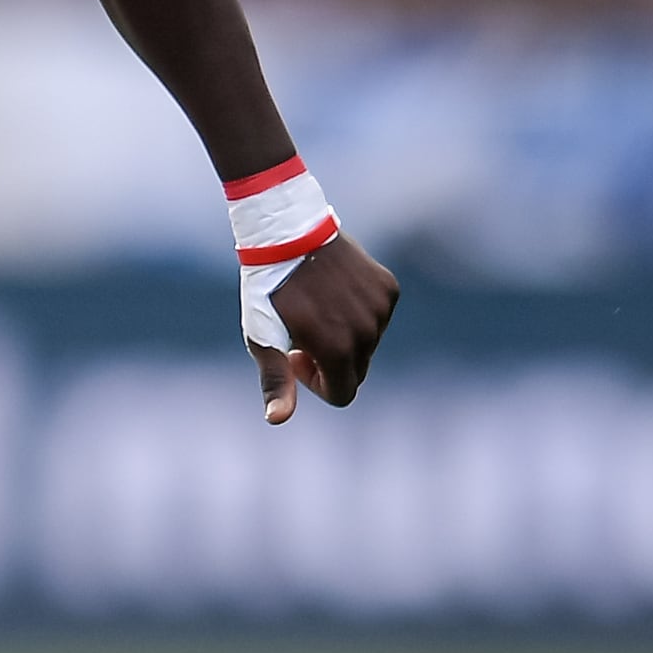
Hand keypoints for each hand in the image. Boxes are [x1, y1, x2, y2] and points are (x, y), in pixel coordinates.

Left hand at [250, 229, 399, 422]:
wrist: (287, 233)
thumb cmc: (268, 291)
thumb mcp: (264, 338)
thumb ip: (277, 381)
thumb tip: (277, 419)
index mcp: (338, 350)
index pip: (343, 395)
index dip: (317, 384)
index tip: (297, 357)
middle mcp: (368, 332)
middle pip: (356, 371)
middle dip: (330, 363)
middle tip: (303, 333)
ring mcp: (381, 308)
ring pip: (368, 345)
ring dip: (344, 337)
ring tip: (317, 310)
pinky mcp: (388, 287)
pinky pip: (377, 317)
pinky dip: (357, 313)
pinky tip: (334, 293)